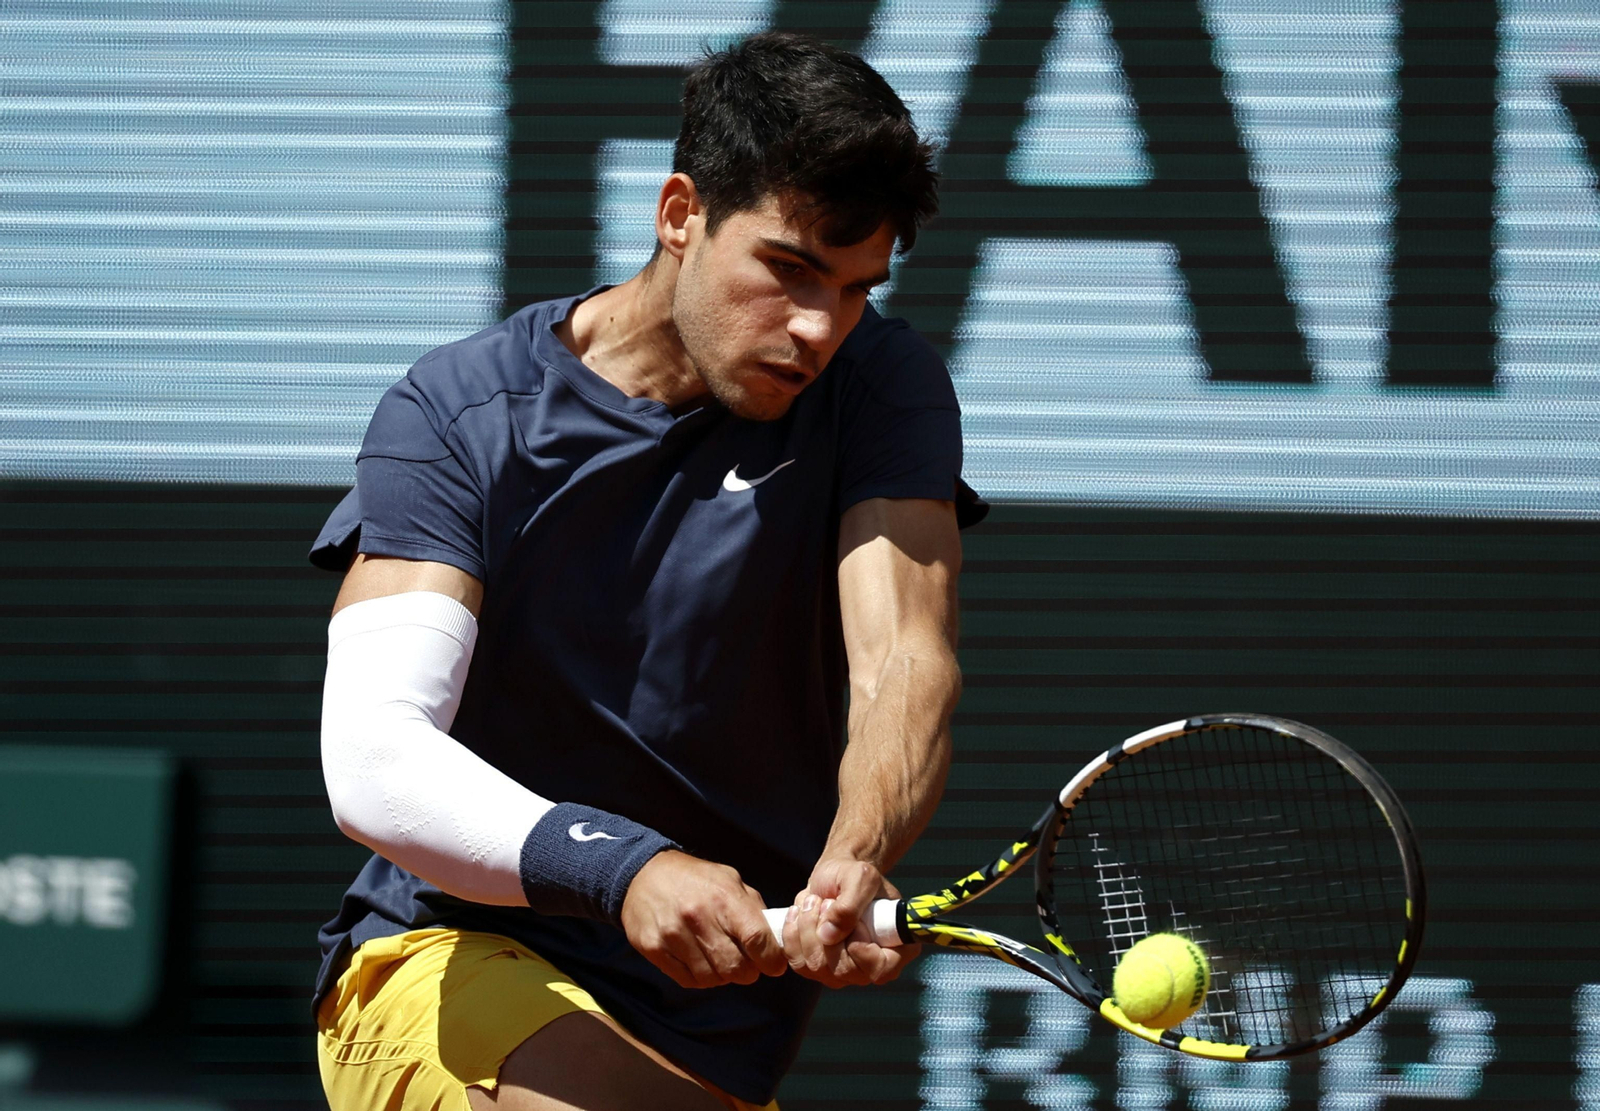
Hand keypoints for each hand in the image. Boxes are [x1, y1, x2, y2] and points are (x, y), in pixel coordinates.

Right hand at [620, 850, 788, 989]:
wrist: (644, 874)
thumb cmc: (695, 879)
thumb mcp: (730, 880)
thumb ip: (753, 908)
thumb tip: (775, 940)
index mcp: (723, 897)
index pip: (757, 938)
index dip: (771, 959)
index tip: (774, 965)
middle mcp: (698, 916)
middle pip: (735, 967)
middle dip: (747, 972)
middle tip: (746, 966)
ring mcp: (673, 934)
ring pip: (712, 978)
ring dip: (722, 976)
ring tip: (720, 961)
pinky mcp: (654, 949)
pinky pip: (688, 980)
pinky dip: (700, 978)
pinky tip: (700, 962)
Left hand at [781, 857, 919, 987]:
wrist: (834, 877)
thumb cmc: (854, 876)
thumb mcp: (861, 878)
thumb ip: (850, 906)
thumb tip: (828, 936)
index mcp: (895, 949)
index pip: (880, 970)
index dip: (862, 950)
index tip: (854, 924)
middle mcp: (868, 967)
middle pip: (843, 970)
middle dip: (828, 931)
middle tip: (828, 903)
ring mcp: (841, 972)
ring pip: (817, 966)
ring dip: (808, 927)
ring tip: (815, 902)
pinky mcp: (816, 968)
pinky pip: (798, 962)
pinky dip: (792, 933)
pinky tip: (799, 912)